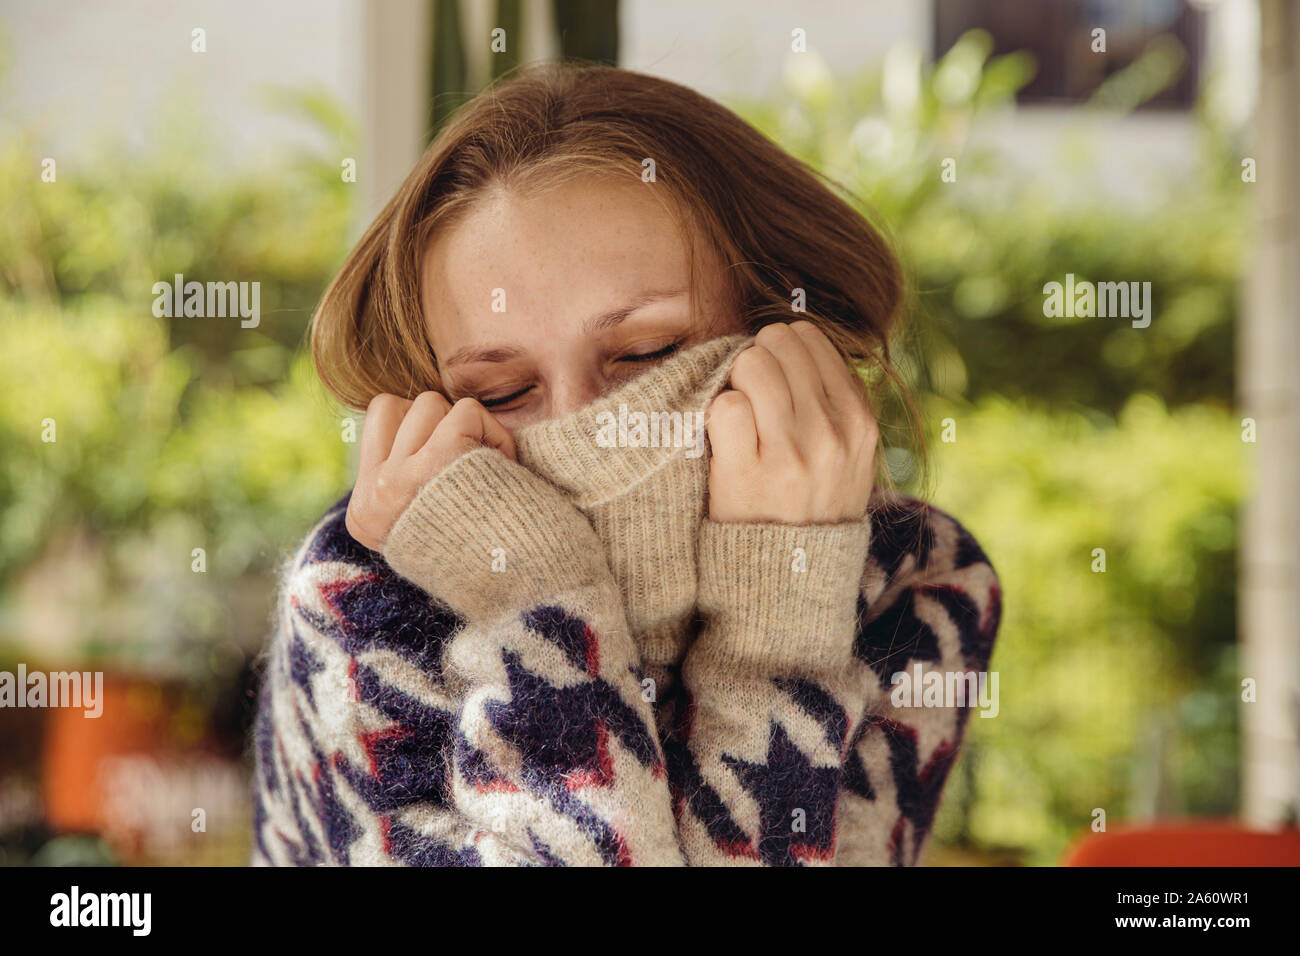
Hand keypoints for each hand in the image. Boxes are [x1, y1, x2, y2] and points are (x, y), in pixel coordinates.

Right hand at [345, 393, 514, 550]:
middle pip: (398, 405)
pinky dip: (493, 432)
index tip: (445, 465)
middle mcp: (374, 496)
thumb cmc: (478, 552)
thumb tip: (408, 414)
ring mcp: (400, 479)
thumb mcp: (419, 525)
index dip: (417, 428)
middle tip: (467, 464)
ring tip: (485, 467)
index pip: (378, 419)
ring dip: (465, 424)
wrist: (511, 580)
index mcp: (363, 514)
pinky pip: (465, 412)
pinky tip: (504, 466)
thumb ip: (404, 477)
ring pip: (430, 403)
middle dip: (437, 422)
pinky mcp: (437, 461)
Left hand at [705, 321, 876, 523]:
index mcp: (859, 421)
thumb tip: (796, 339)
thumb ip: (836, 402)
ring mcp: (788, 453)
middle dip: (756, 361)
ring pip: (751, 365)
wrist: (792, 579)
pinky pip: (725, 406)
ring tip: (739, 416)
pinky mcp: (745, 473)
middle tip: (751, 396)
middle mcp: (830, 433)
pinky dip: (716, 415)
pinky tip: (725, 439)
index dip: (781, 350)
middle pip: (777, 343)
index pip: (811, 339)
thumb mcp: (851, 457)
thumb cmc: (814, 507)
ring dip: (735, 383)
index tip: (774, 379)